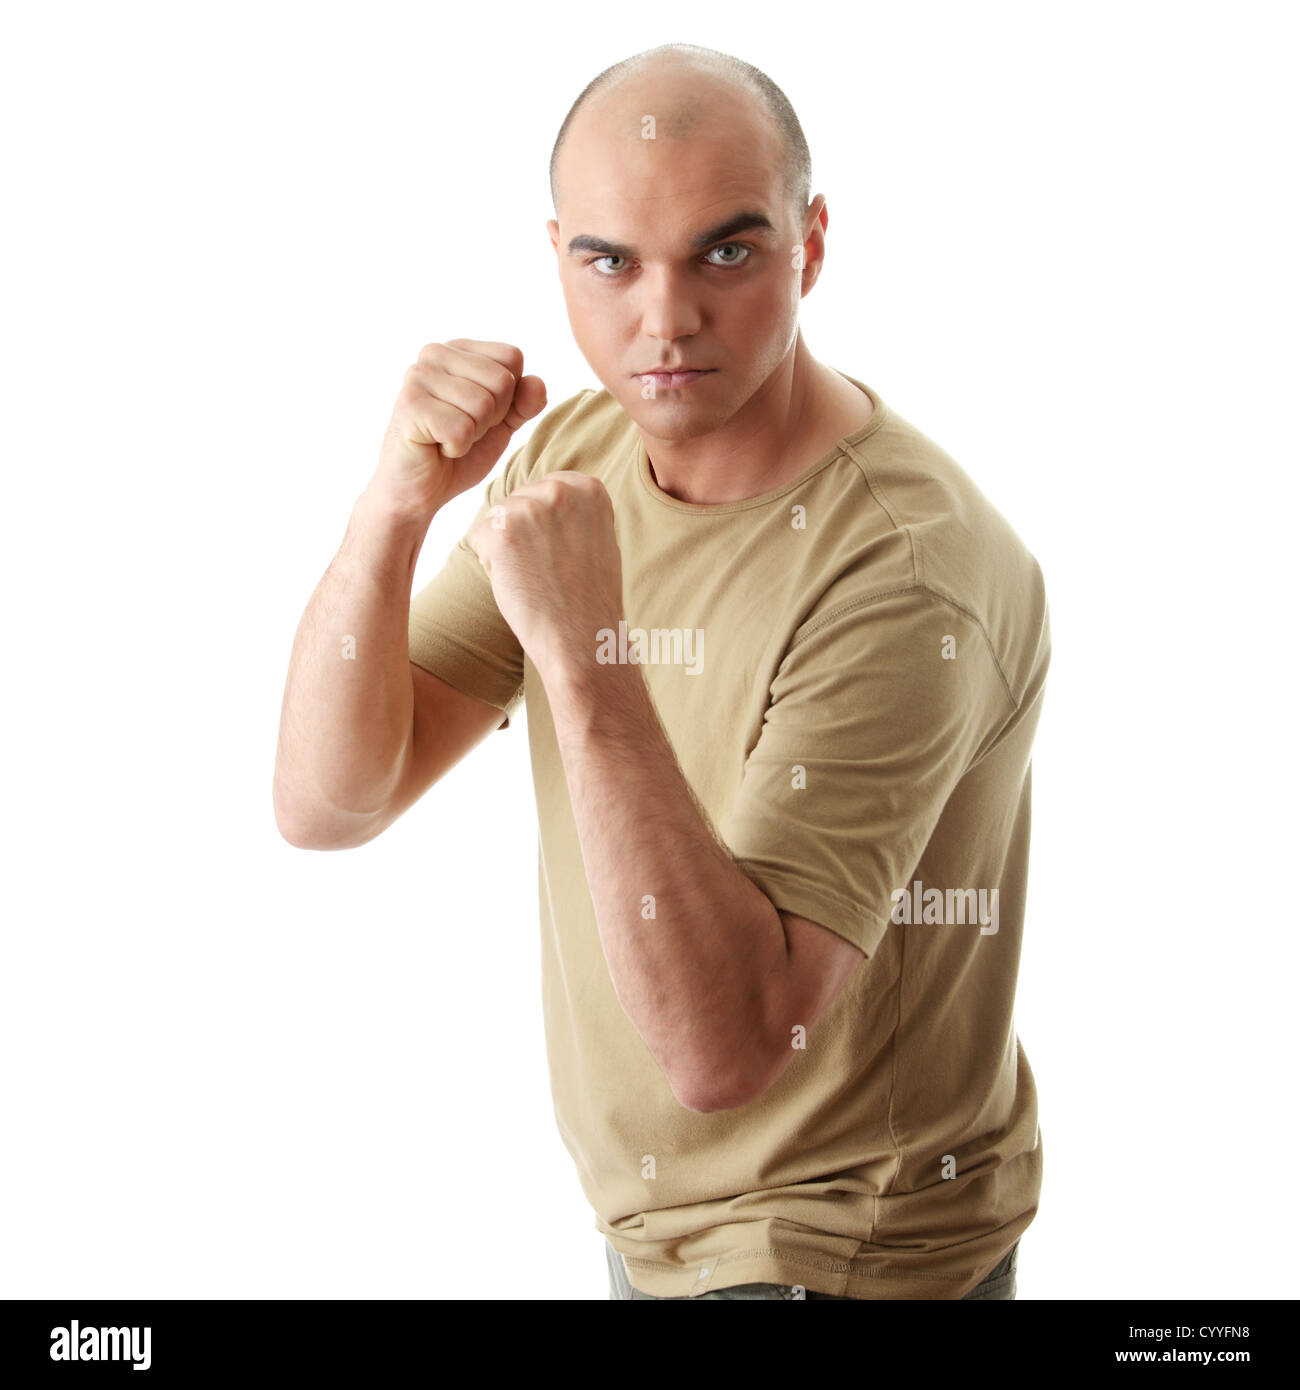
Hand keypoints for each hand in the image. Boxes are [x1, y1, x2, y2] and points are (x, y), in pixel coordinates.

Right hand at [368, 339, 546, 522]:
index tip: (478, 414)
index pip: (512, 357)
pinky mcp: (410, 406)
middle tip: (461, 429)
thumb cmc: (458, 453)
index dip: (508, 396)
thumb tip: (538, 383)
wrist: (418, 489)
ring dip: (473, 435)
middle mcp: (435, 353)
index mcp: (458, 349)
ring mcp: (418, 376)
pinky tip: (436, 447)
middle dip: (492, 418)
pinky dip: (456, 448)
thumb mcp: (501, 425)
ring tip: (447, 437)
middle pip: (502, 381)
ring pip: (483, 405)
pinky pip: (462, 429)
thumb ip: (523, 402)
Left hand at [467, 471, 624, 682]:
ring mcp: (531, 508)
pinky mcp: (502, 531)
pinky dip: (491, 564)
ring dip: (506, 549)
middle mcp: (560, 490)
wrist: (583, 638)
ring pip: (496, 519)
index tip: (564, 553)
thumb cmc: (589, 598)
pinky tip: (519, 583)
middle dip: (524, 534)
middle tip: (549, 570)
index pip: (545, 489)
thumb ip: (573, 511)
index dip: (547, 526)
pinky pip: (479, 538)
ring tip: (536, 576)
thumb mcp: (598, 538)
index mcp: (589, 488)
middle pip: (518, 501)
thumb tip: (540, 496)